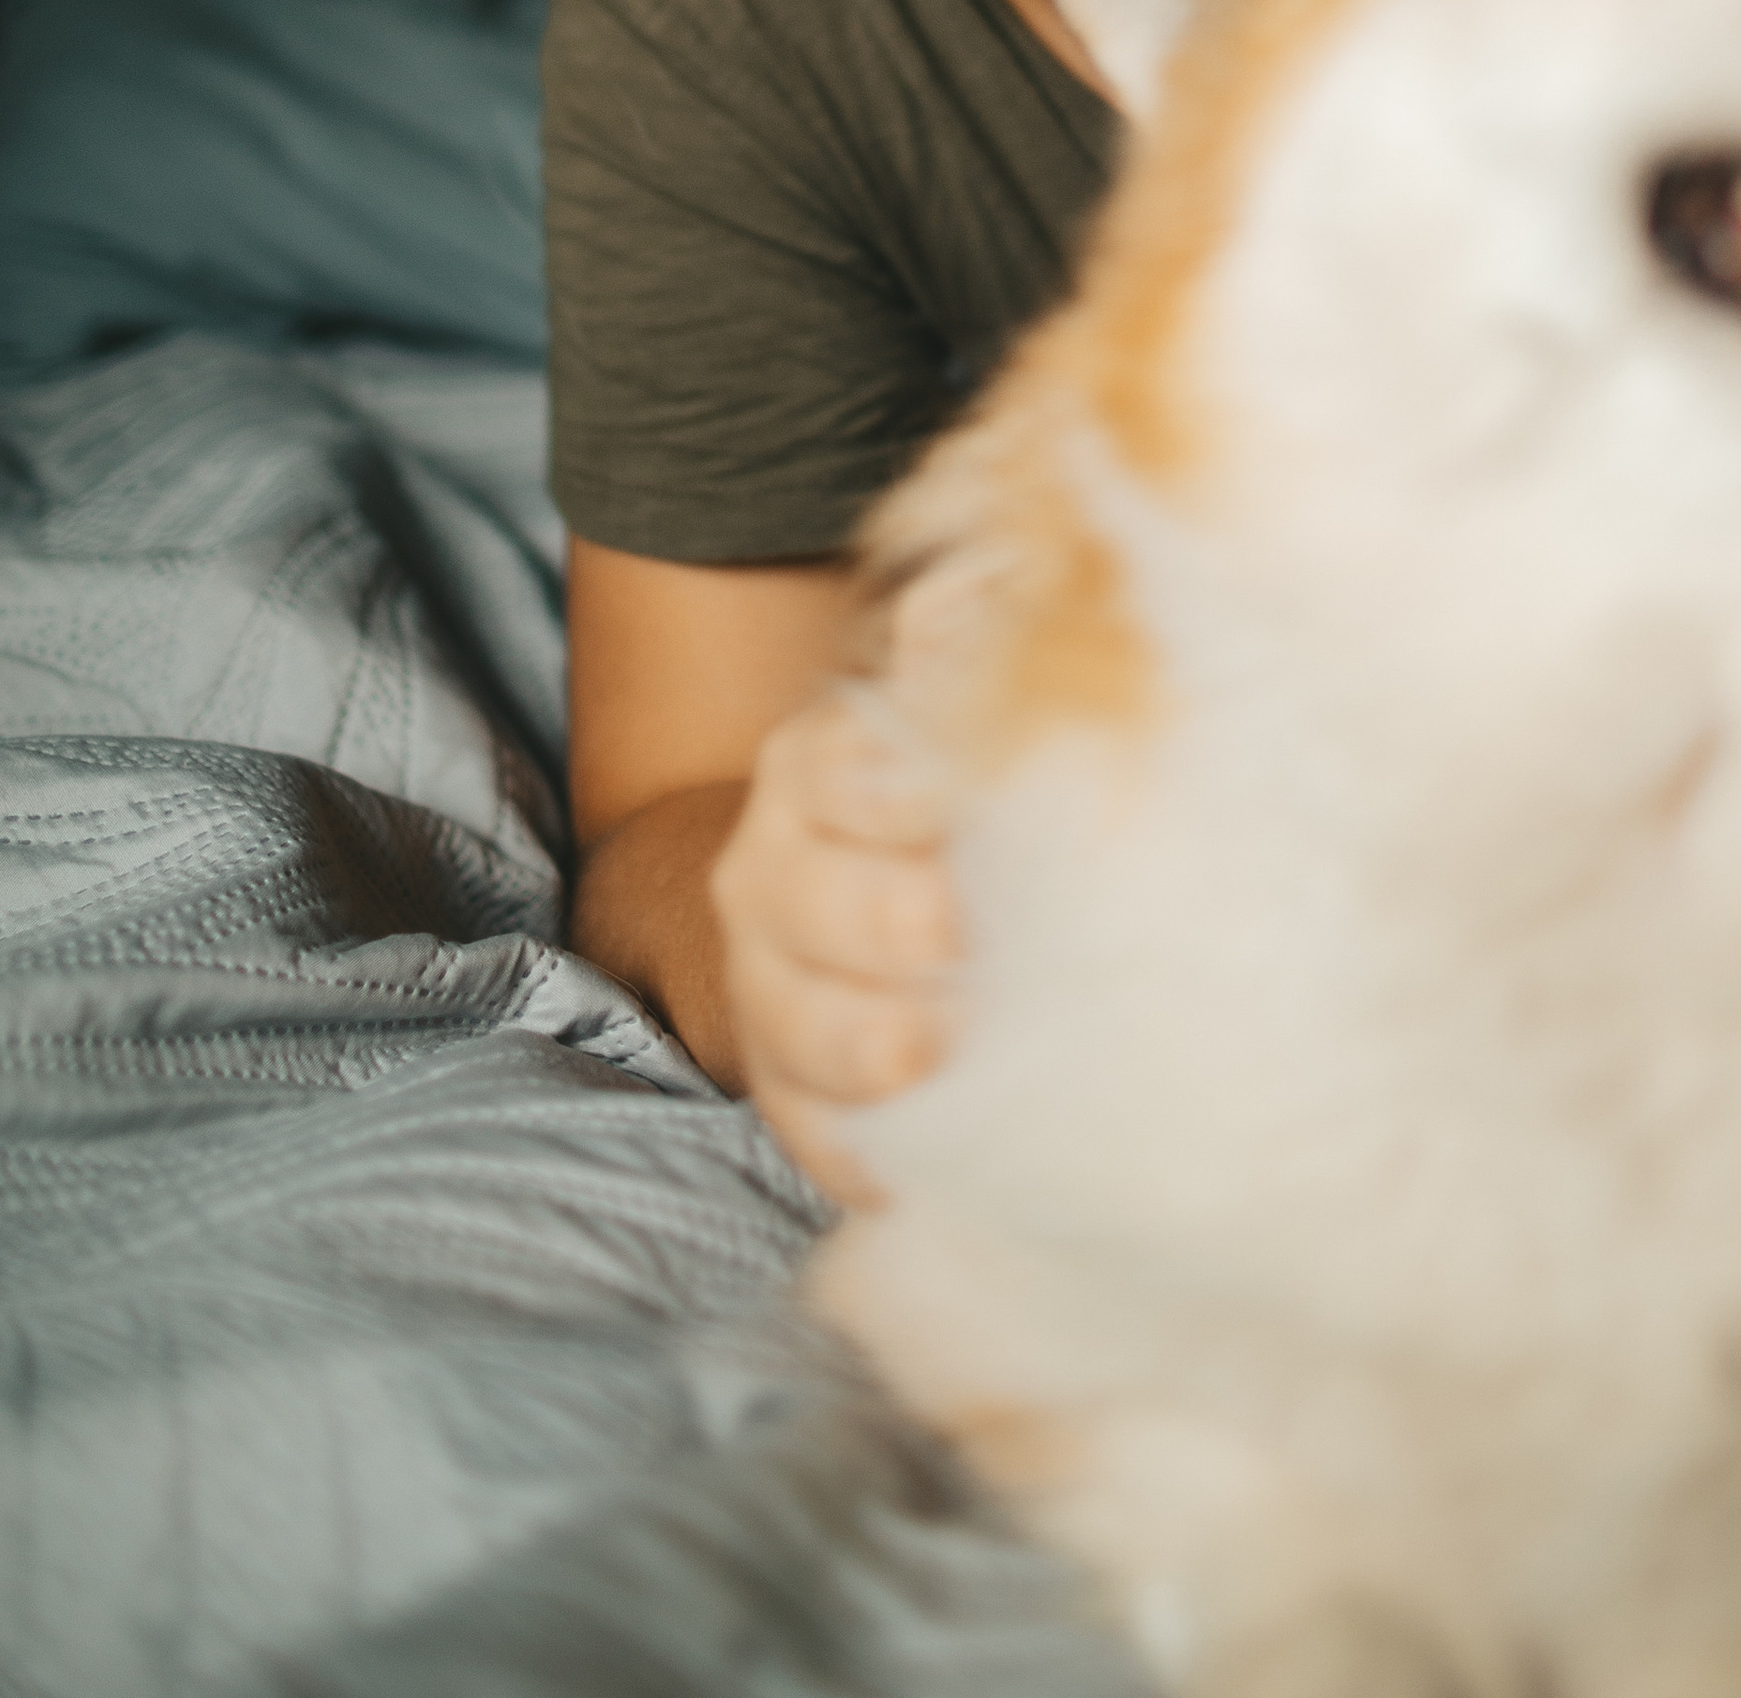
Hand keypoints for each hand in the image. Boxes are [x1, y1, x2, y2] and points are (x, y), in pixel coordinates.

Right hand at [711, 685, 959, 1204]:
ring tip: (953, 1050)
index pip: (844, 772)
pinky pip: (808, 1130)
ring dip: (877, 1044)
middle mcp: (768, 870)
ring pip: (797, 1024)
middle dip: (897, 919)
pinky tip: (929, 1157)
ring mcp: (766, 984)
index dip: (914, 796)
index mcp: (812, 765)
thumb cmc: (949, 794)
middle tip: (972, 934)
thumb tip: (973, 583)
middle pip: (815, 901)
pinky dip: (865, 1151)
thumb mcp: (954, 702)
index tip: (975, 813)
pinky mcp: (785, 1086)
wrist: (873, 898)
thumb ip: (965, 643)